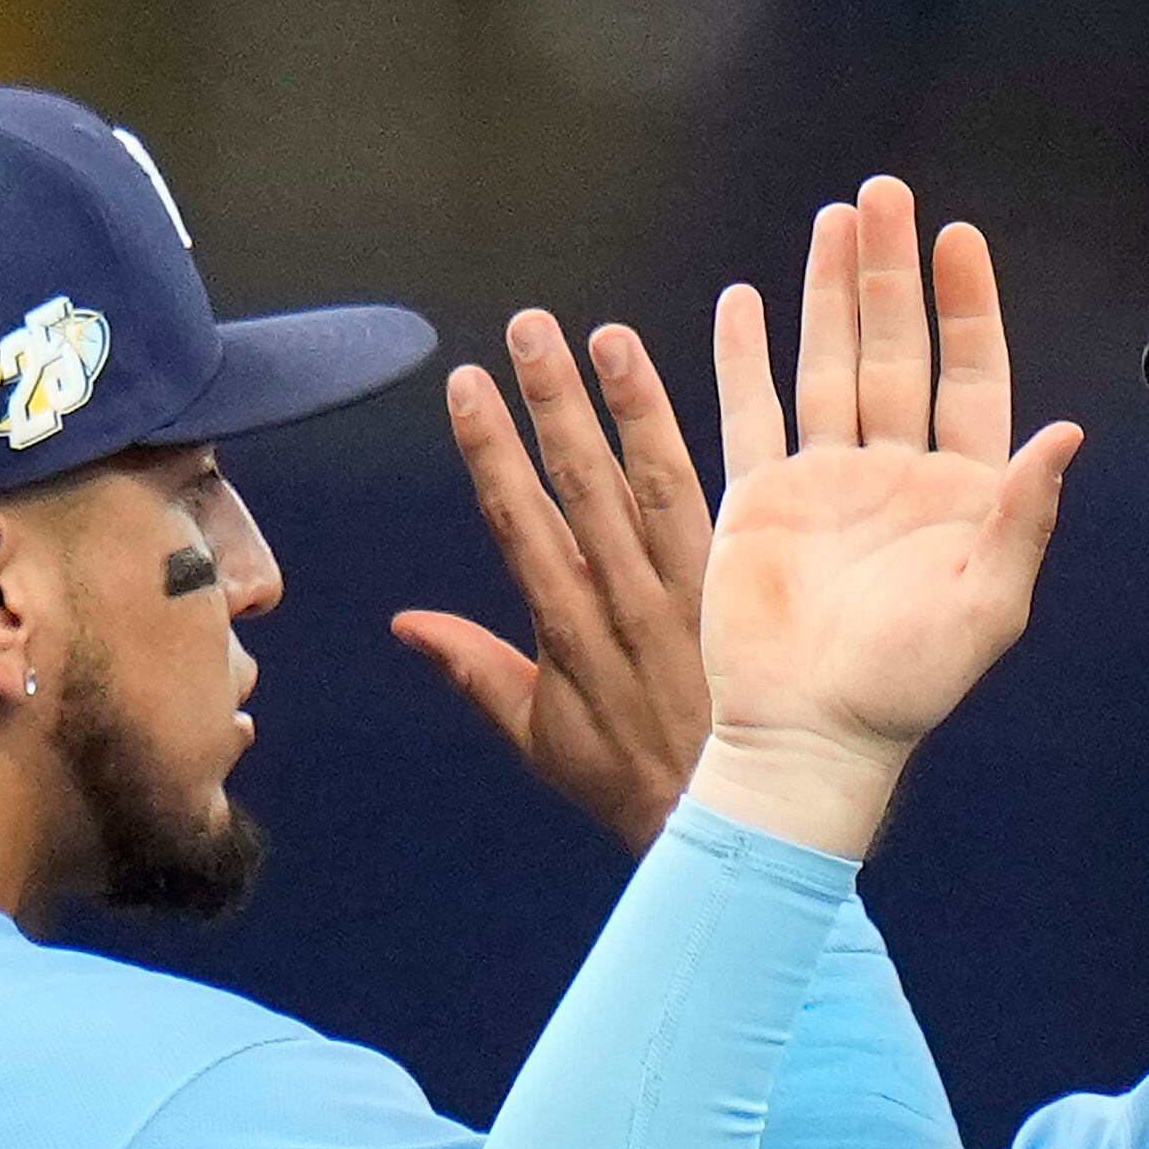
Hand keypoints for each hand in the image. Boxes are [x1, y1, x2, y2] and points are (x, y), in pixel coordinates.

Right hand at [393, 313, 714, 855]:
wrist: (736, 820)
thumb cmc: (634, 783)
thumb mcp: (541, 740)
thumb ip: (475, 671)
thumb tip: (406, 623)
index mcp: (568, 632)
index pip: (519, 523)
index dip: (491, 451)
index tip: (467, 385)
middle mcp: (626, 601)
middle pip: (581, 488)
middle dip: (552, 404)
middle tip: (530, 328)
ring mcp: (690, 591)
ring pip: (654, 485)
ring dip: (631, 407)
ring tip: (608, 338)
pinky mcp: (742, 588)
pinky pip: (726, 503)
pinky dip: (718, 444)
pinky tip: (721, 383)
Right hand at [690, 177, 1081, 859]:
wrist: (810, 738)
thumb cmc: (907, 686)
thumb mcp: (988, 603)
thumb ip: (1024, 516)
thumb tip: (1067, 433)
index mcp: (960, 495)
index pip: (971, 377)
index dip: (967, 308)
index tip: (959, 238)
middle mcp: (895, 478)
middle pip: (895, 352)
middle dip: (892, 274)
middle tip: (886, 194)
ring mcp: (825, 486)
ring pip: (828, 366)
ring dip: (830, 294)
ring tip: (834, 220)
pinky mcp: (760, 503)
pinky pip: (751, 412)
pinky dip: (744, 356)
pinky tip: (743, 300)